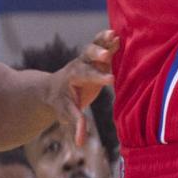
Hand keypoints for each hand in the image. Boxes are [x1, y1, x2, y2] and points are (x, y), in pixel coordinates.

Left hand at [46, 29, 118, 146]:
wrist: (55, 87)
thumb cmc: (62, 102)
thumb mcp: (66, 113)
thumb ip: (76, 124)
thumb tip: (81, 144)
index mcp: (73, 76)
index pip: (86, 76)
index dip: (98, 78)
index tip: (111, 81)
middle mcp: (82, 63)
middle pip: (88, 54)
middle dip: (97, 54)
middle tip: (105, 56)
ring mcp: (90, 57)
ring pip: (96, 44)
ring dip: (104, 40)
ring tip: (115, 36)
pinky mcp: (99, 55)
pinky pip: (104, 44)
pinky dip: (111, 38)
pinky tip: (122, 33)